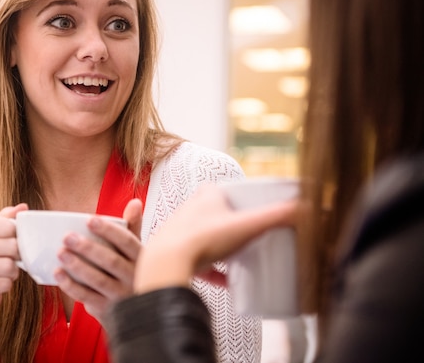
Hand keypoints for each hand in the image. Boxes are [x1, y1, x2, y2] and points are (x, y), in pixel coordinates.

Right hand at [0, 203, 28, 313]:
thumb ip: (8, 219)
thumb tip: (22, 207)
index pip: (9, 227)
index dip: (19, 236)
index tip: (14, 241)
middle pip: (11, 247)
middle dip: (18, 255)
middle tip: (12, 259)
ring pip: (8, 267)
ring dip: (13, 271)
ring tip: (5, 271)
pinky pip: (4, 284)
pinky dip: (7, 285)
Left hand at [55, 198, 142, 320]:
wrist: (136, 312)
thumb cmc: (131, 272)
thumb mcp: (136, 251)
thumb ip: (133, 227)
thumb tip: (134, 202)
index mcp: (142, 259)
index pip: (127, 241)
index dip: (108, 230)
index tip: (89, 220)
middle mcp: (134, 277)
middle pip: (111, 261)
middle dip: (88, 248)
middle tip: (67, 236)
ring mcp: (121, 295)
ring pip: (98, 280)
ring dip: (77, 266)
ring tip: (60, 253)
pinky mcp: (107, 309)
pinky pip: (87, 296)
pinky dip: (71, 285)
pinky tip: (58, 274)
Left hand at [134, 183, 298, 293]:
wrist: (167, 264)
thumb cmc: (203, 239)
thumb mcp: (247, 225)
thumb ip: (277, 216)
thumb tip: (307, 207)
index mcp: (206, 197)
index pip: (225, 191)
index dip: (241, 200)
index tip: (256, 213)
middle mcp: (189, 211)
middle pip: (217, 215)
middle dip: (233, 226)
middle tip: (253, 238)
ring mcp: (181, 233)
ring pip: (207, 239)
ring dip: (223, 249)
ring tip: (242, 259)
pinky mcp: (176, 255)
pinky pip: (199, 263)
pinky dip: (215, 272)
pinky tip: (228, 283)